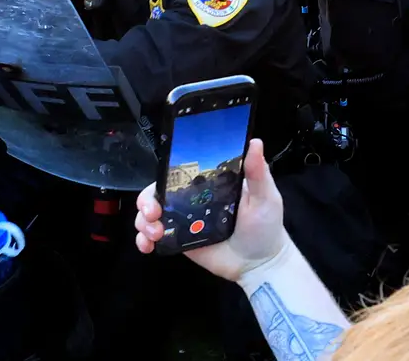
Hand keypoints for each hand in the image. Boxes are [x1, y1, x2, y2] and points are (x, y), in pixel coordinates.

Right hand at [133, 139, 285, 281]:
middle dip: (145, 201)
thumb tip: (254, 142)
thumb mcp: (265, 196)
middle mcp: (192, 199)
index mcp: (209, 184)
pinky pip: (154, 238)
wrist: (261, 265)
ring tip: (154, 234)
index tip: (159, 185)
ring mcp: (184, 221)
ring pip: (150, 215)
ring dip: (142, 221)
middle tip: (152, 214)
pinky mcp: (180, 242)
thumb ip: (257, 172)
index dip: (163, 175)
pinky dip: (143, 240)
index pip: (178, 172)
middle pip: (157, 192)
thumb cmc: (265, 227)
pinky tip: (147, 246)